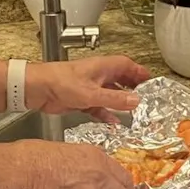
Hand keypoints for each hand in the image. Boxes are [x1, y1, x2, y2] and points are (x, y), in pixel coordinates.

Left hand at [24, 55, 150, 121]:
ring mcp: (90, 87)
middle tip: (146, 98)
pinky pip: (99, 107)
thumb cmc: (60, 82)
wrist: (37, 89)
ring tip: (134, 112)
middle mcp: (98, 75)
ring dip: (120, 102)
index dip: (140, 72)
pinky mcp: (81, 99)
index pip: (128, 66)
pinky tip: (113, 122)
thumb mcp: (92, 93)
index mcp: (103, 67)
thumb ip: (115, 98)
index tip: (152, 81)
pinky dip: (106, 114)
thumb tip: (136, 100)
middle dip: (133, 88)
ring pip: (111, 94)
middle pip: (121, 79)